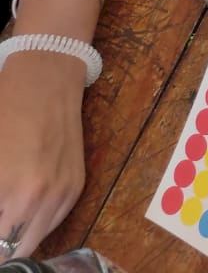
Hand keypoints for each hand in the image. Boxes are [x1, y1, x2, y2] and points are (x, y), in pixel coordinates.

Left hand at [0, 52, 86, 256]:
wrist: (47, 79)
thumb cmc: (6, 111)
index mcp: (12, 192)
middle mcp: (42, 199)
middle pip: (12, 251)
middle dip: (0, 244)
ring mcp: (63, 194)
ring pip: (33, 243)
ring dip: (16, 239)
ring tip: (5, 220)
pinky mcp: (76, 186)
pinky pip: (52, 223)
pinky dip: (35, 224)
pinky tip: (22, 207)